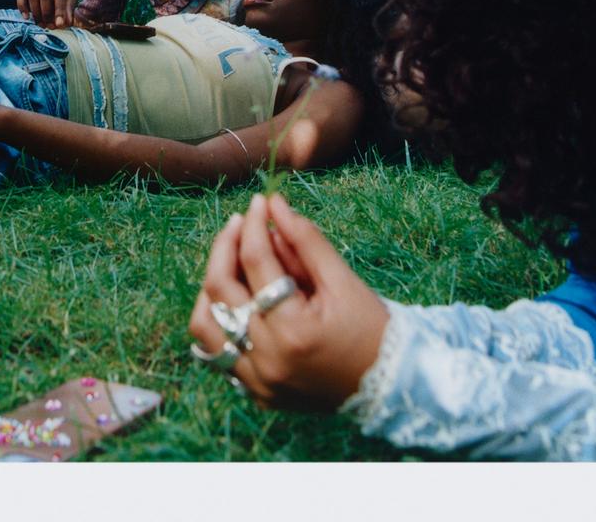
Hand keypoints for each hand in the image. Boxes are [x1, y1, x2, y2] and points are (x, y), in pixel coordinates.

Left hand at [187, 193, 389, 411]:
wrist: (392, 384)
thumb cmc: (371, 327)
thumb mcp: (343, 279)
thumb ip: (305, 240)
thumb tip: (273, 203)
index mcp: (293, 330)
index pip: (256, 262)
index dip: (255, 225)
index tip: (260, 202)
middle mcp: (267, 359)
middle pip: (220, 290)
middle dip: (225, 247)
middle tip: (240, 222)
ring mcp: (257, 381)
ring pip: (204, 325)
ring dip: (211, 288)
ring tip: (229, 261)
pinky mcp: (255, 393)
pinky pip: (217, 353)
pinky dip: (218, 322)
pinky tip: (236, 300)